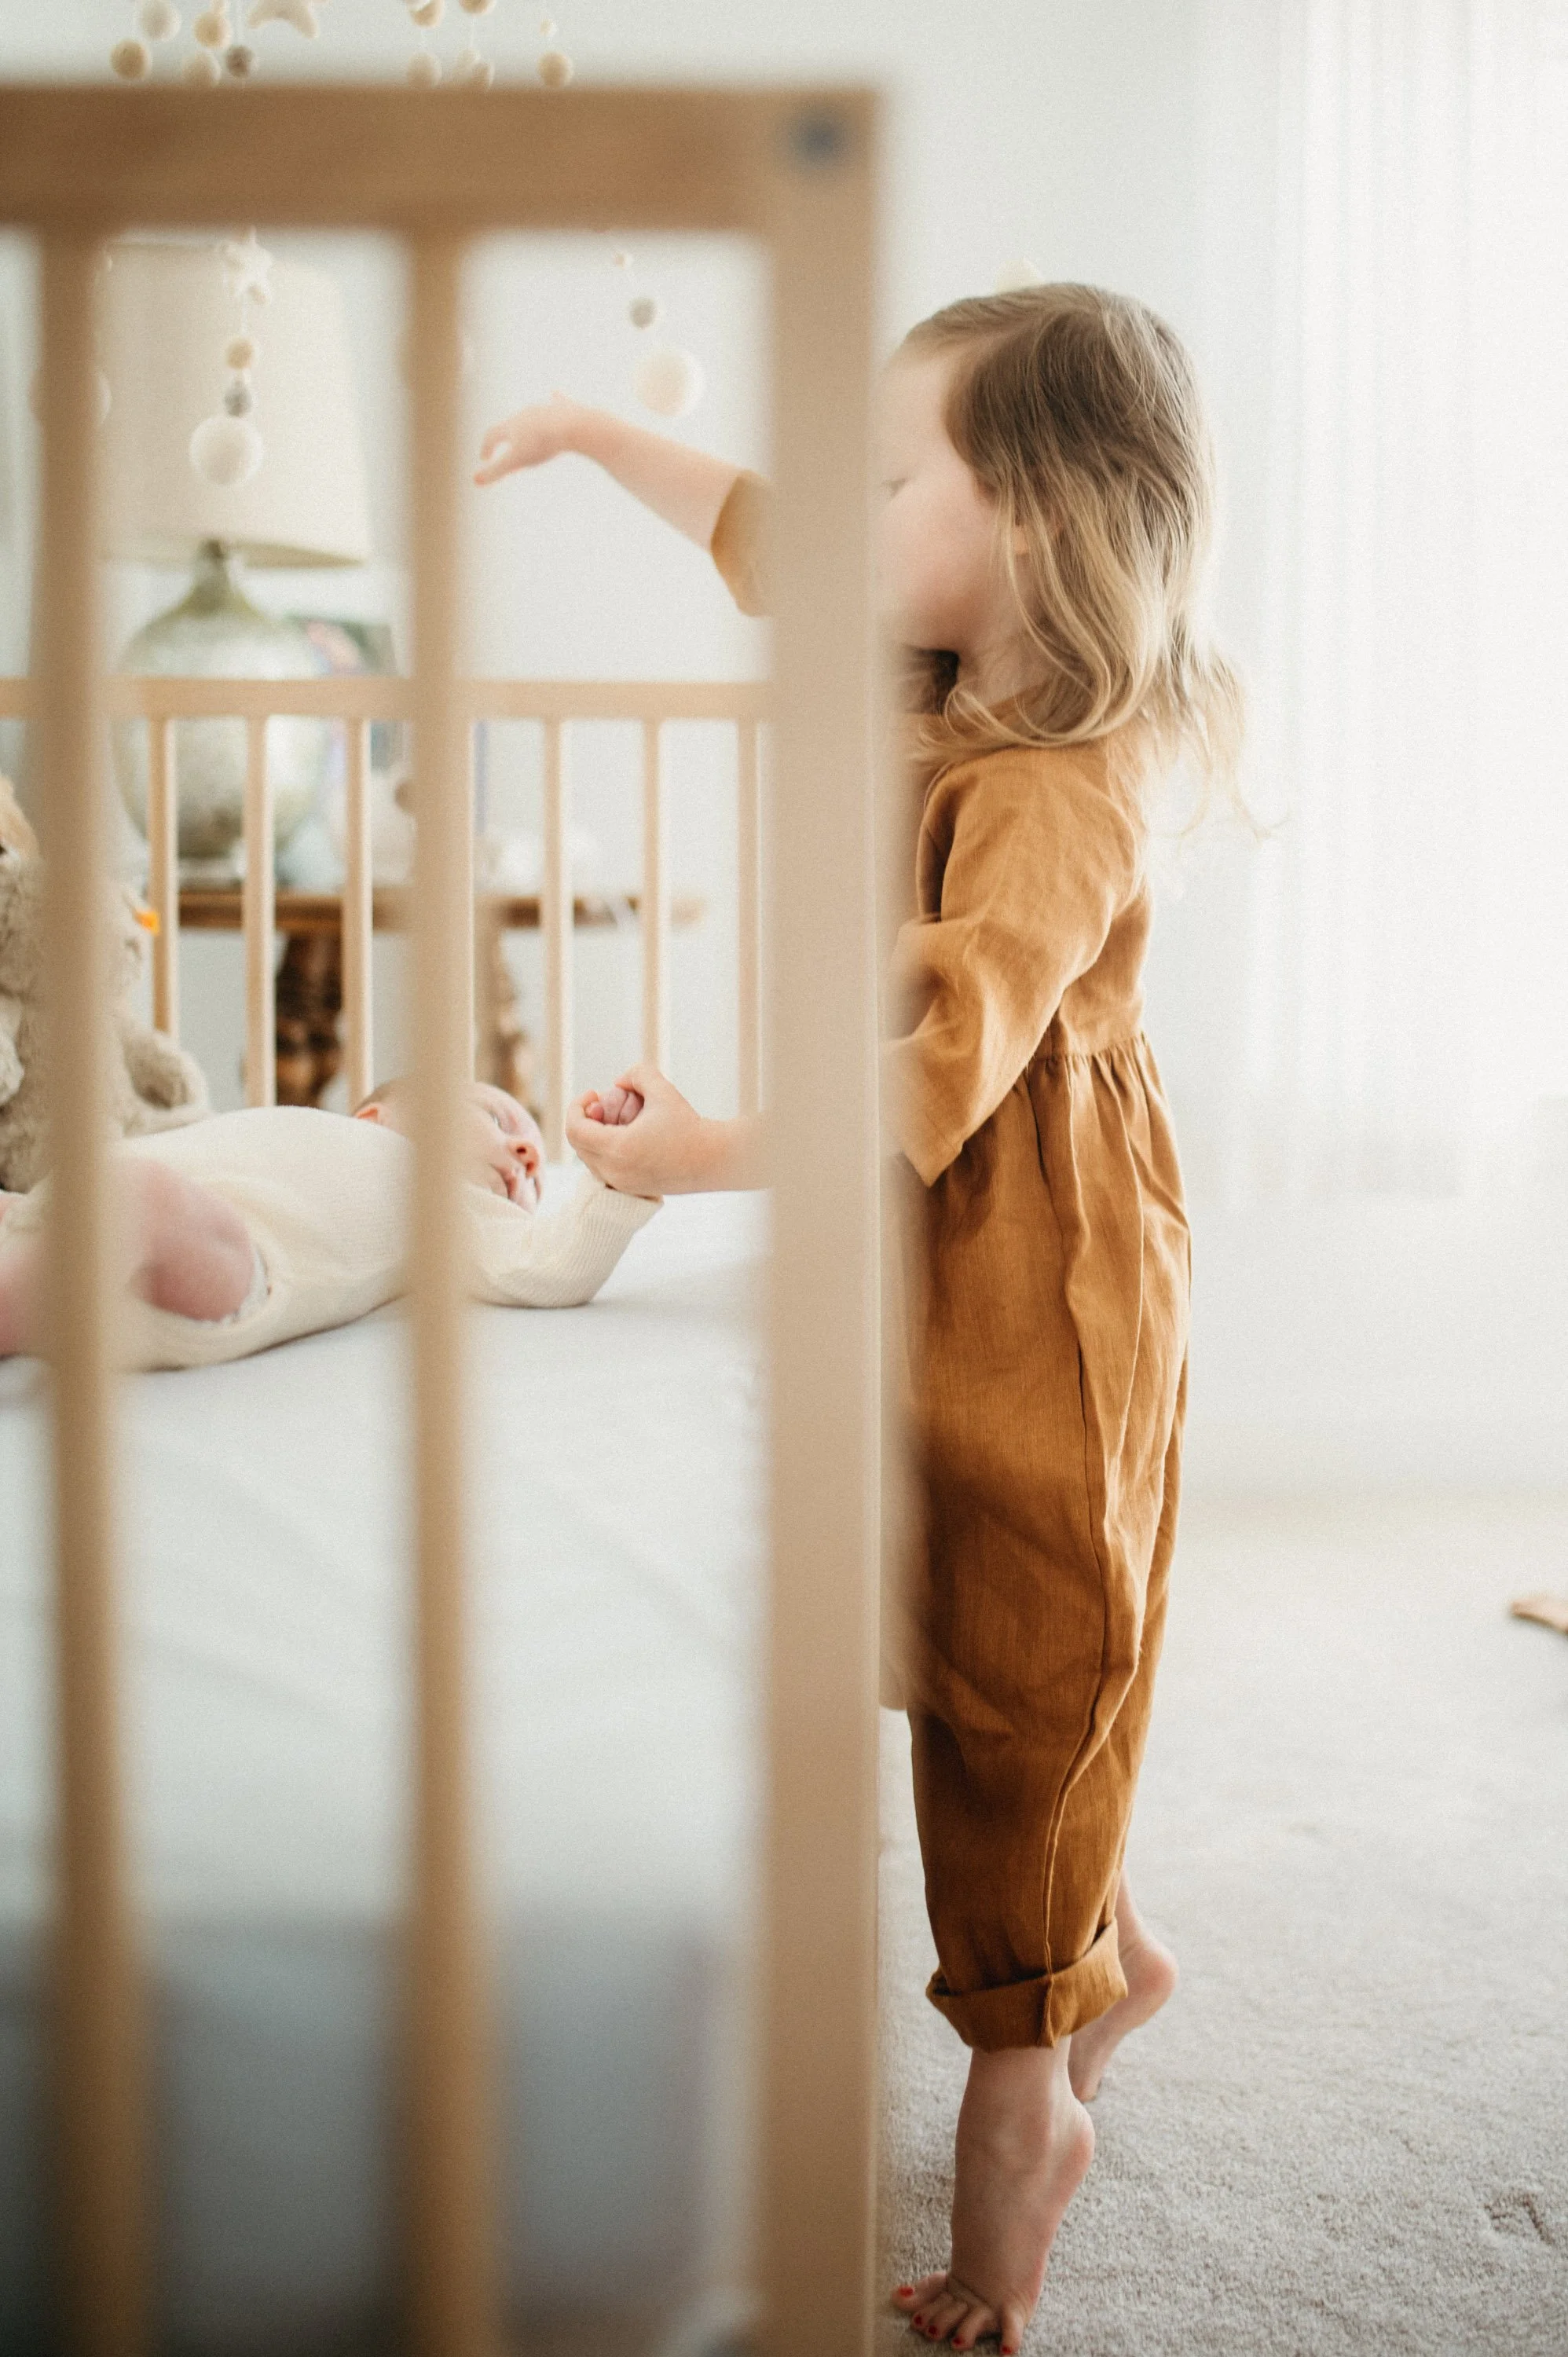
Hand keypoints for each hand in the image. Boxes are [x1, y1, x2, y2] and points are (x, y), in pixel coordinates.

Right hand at [474, 390, 584, 486]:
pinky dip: (554, 400)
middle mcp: (524, 413)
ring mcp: (543, 408)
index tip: (485, 458)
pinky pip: (556, 401)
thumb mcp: (517, 461)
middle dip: (507, 438)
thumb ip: (496, 471)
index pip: (492, 435)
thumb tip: (474, 480)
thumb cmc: (542, 444)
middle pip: (511, 425)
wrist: (571, 425)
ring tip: (529, 434)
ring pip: (531, 414)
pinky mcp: (563, 406)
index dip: (486, 447)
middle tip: (509, 454)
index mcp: (511, 426)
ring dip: (526, 424)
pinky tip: (555, 393)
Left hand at [567, 1063, 715, 1196]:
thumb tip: (618, 1082)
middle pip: (578, 1144)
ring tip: (616, 1119)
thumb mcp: (662, 1090)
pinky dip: (605, 1150)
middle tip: (603, 1104)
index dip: (576, 1107)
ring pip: (589, 1158)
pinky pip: (603, 1169)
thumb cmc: (688, 1125)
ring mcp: (622, 1184)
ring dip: (595, 1135)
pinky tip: (626, 1135)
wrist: (713, 1160)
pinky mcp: (631, 1190)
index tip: (594, 1094)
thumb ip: (637, 1074)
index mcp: (618, 1149)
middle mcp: (615, 1172)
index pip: (574, 1129)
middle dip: (585, 1120)